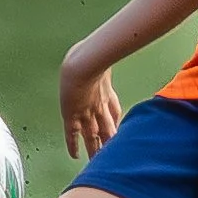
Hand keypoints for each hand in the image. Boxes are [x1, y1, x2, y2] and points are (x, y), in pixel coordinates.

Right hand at [60, 44, 123, 160]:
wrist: (83, 64)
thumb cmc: (91, 56)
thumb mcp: (102, 53)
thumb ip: (112, 48)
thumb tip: (126, 36)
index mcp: (104, 91)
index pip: (113, 110)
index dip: (115, 120)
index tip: (117, 129)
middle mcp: (97, 105)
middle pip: (107, 127)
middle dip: (110, 140)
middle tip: (115, 154)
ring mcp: (85, 112)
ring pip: (92, 136)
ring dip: (95, 148)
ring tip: (98, 161)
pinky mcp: (71, 117)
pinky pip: (72, 135)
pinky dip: (73, 145)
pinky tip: (75, 157)